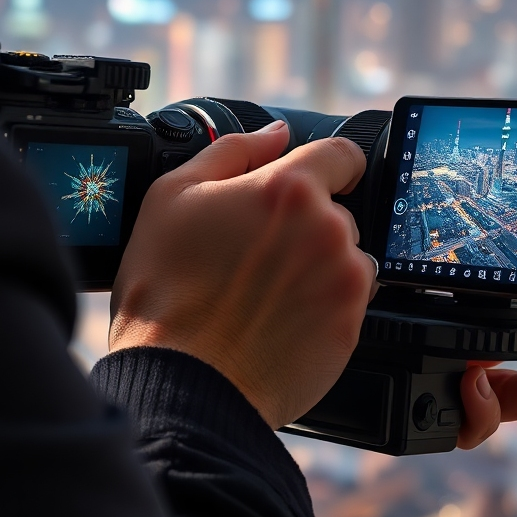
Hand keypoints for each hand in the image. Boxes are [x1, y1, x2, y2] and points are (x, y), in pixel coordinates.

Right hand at [108, 121, 377, 429]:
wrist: (180, 384)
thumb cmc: (166, 292)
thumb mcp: (174, 196)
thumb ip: (233, 151)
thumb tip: (276, 132)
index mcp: (288, 190)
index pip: (342, 155)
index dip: (331, 164)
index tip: (322, 179)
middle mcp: (328, 230)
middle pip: (336, 213)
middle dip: (306, 226)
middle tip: (258, 256)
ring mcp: (344, 282)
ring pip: (345, 259)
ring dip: (317, 268)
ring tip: (264, 295)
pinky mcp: (350, 328)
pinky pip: (347, 304)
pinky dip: (321, 308)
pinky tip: (277, 321)